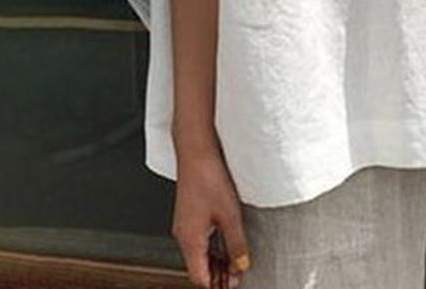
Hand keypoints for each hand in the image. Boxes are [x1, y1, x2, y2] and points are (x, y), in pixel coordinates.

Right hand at [171, 145, 251, 287]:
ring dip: (216, 261)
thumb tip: (242, 264)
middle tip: (237, 275)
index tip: (235, 283)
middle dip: (217, 275)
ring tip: (236, 261)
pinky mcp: (189, 212)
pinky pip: (199, 238)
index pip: (199, 277)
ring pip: (199, 253)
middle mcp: (183, 234)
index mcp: (190, 240)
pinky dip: (212, 246)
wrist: (196, 150)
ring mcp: (185, 223)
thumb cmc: (209, 177)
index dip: (217, 285)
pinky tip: (226, 241)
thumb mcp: (230, 215)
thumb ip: (236, 243)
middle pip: (198, 267)